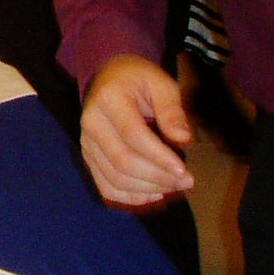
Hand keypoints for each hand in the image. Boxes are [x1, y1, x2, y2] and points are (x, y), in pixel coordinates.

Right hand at [81, 54, 195, 207]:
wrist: (108, 76)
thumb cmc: (138, 79)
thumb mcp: (161, 84)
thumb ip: (172, 110)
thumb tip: (184, 140)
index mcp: (108, 100)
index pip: (133, 136)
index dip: (159, 157)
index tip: (185, 171)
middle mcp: (91, 123)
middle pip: (122, 162)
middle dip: (157, 178)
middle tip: (187, 181)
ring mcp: (86, 143)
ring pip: (114, 179)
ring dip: (147, 189)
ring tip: (174, 187)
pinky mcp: (88, 157)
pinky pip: (105, 187)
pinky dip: (130, 198)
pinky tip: (154, 194)